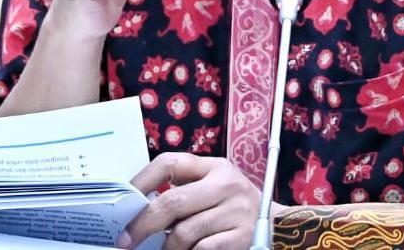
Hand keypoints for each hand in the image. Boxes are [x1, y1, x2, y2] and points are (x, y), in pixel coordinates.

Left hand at [120, 154, 263, 249]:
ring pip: (183, 232)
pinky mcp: (242, 237)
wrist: (279, 226)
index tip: (123, 199)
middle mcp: (225, 184)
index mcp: (214, 166)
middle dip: (142, 224)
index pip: (169, 162)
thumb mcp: (214, 187)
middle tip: (126, 240)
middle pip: (172, 201)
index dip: (142, 180)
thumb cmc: (233, 207)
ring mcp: (236, 211)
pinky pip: (202, 249)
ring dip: (165, 247)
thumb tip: (137, 208)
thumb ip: (185, 190)